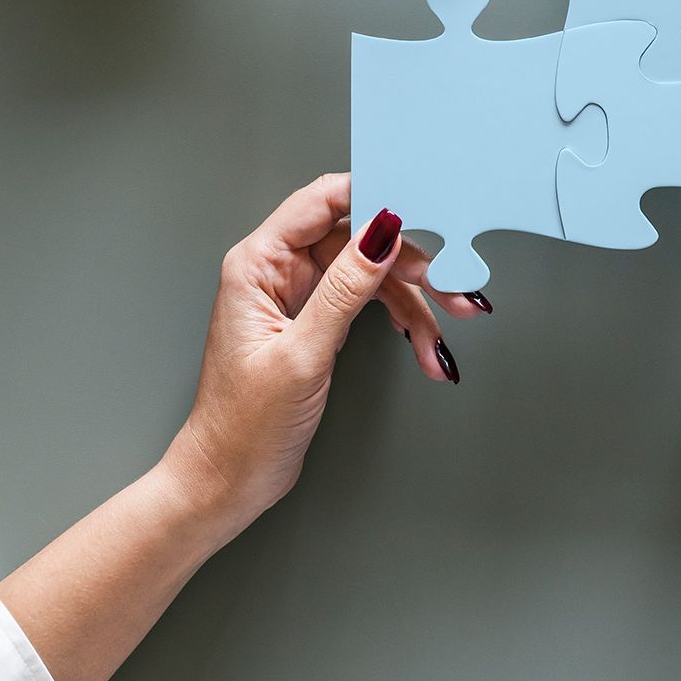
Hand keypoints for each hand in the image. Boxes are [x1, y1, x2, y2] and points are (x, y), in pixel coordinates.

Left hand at [163, 174, 485, 539]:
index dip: (374, 197)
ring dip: (415, 303)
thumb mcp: (302, 354)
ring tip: (445, 331)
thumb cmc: (243, 427)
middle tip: (452, 285)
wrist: (228, 483)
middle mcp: (277, 269)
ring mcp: (299, 294)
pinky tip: (424, 347)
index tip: (423, 209)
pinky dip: (402, 324)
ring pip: (372, 273)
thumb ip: (345, 289)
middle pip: (359, 239)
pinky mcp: (316, 319)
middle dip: (412, 264)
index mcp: (258, 262)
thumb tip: (381, 233)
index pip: (323, 201)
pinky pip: (369, 303)